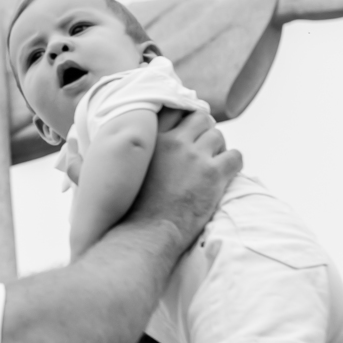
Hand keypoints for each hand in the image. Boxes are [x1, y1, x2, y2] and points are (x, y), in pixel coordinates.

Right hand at [132, 110, 240, 251]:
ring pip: (219, 136)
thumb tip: (107, 152)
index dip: (185, 118)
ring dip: (218, 149)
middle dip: (205, 131)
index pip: (174, 110)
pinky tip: (225, 175)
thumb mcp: (128, 171)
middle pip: (200, 118)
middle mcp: (175, 143)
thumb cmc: (136, 209)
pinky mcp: (214, 174)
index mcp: (154, 140)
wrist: (150, 232)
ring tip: (212, 165)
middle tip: (203, 149)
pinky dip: (233, 164)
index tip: (188, 130)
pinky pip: (236, 156)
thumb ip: (134, 154)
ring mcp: (196, 157)